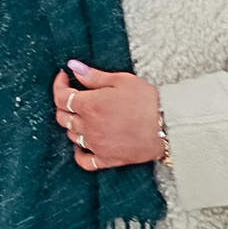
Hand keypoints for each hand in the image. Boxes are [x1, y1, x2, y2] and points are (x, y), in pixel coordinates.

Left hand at [52, 59, 166, 171]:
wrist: (168, 127)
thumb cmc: (147, 101)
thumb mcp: (121, 81)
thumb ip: (94, 76)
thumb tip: (73, 67)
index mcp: (89, 106)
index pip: (61, 97)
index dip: (59, 85)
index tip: (63, 77)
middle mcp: (88, 127)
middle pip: (63, 117)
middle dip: (64, 103)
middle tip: (74, 95)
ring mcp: (96, 145)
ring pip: (72, 136)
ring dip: (72, 124)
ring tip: (83, 115)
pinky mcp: (107, 159)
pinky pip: (84, 161)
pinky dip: (79, 153)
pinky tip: (82, 145)